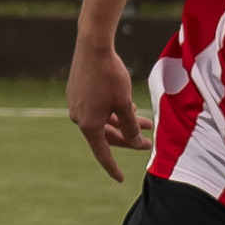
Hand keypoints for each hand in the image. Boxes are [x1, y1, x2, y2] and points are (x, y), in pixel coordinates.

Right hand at [66, 39, 145, 180]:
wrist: (93, 46)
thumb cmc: (110, 75)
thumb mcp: (125, 103)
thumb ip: (130, 126)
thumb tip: (134, 143)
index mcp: (89, 124)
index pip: (102, 153)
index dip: (113, 167)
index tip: (121, 179)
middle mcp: (78, 117)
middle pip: (106, 135)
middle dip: (128, 138)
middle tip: (148, 142)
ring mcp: (76, 105)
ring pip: (103, 121)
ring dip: (123, 122)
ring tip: (144, 119)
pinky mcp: (76, 93)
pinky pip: (96, 109)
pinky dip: (112, 111)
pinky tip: (127, 104)